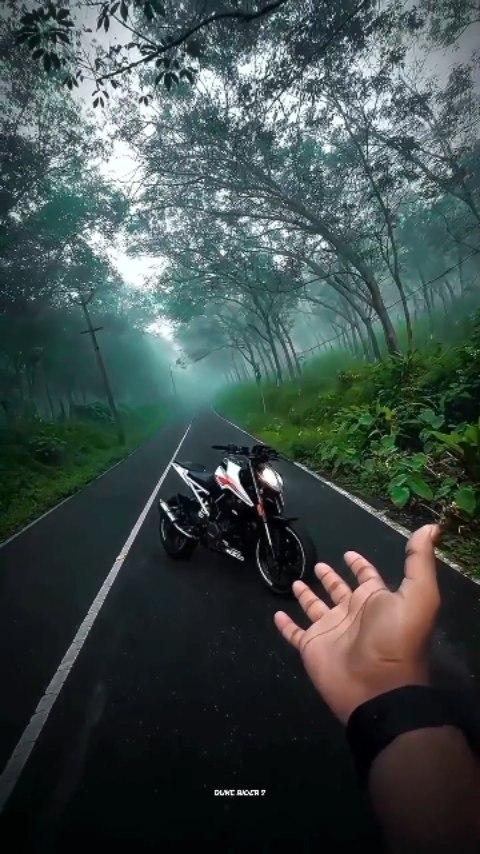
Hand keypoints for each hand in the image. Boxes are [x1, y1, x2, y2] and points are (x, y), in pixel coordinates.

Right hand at [274, 524, 441, 723]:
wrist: (378, 686)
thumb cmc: (397, 638)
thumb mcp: (418, 594)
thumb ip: (419, 561)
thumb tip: (431, 528)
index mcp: (375, 601)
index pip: (367, 577)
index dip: (360, 565)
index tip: (349, 553)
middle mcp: (352, 613)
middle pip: (339, 590)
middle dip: (330, 577)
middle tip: (318, 565)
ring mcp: (331, 631)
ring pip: (315, 608)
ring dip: (306, 595)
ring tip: (295, 581)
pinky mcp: (312, 647)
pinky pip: (295, 634)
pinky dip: (285, 625)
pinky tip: (277, 614)